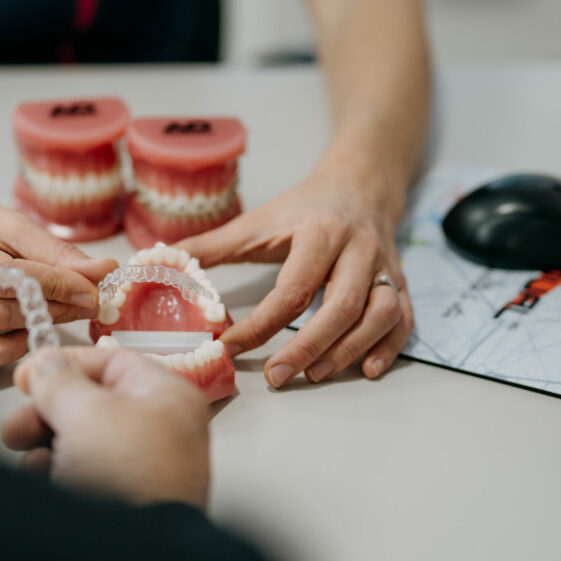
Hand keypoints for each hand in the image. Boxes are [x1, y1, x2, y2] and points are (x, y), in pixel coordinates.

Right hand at [4, 348, 210, 507]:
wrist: (130, 554)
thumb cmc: (125, 475)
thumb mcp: (84, 411)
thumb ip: (59, 380)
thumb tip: (47, 363)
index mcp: (166, 398)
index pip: (111, 361)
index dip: (65, 364)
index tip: (28, 375)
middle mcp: (160, 430)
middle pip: (91, 403)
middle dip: (46, 412)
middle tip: (18, 423)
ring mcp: (142, 468)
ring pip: (81, 441)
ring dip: (45, 444)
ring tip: (28, 454)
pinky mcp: (124, 501)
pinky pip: (83, 475)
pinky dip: (57, 474)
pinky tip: (42, 479)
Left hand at [174, 157, 413, 387]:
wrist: (360, 185)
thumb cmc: (303, 209)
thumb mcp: (257, 222)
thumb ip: (210, 246)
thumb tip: (157, 261)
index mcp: (320, 233)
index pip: (293, 287)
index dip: (261, 323)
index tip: (229, 345)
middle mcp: (359, 250)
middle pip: (342, 305)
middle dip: (308, 346)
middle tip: (277, 376)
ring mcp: (385, 268)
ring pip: (379, 315)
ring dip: (348, 350)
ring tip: (314, 375)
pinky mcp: (400, 284)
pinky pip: (403, 321)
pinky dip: (389, 348)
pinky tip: (366, 370)